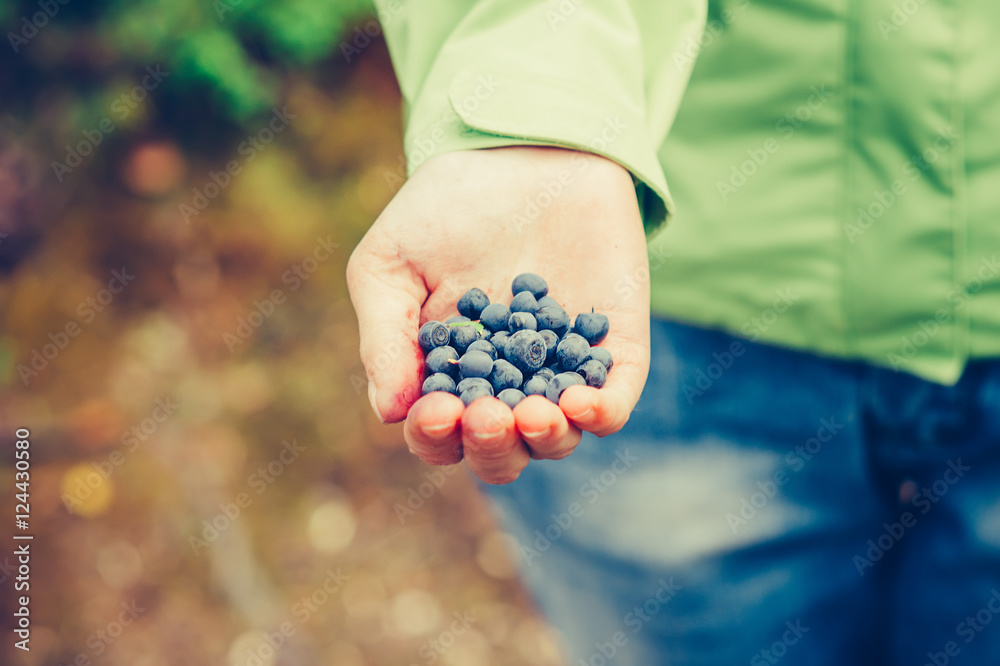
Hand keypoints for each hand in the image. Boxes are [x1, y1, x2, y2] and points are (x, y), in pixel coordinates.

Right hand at [346, 147, 649, 482]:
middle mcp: (507, 383)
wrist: (520, 148)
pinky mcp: (613, 343)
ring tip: (533, 413)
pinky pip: (616, 399)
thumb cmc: (445, 207)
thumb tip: (389, 413)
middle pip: (501, 453)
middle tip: (486, 415)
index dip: (435, 437)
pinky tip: (582, 404)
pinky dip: (601, 413)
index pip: (441, 434)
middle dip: (491, 448)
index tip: (436, 411)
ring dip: (544, 439)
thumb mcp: (389, 263)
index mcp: (449, 374)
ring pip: (557, 439)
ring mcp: (562, 367)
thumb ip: (384, 336)